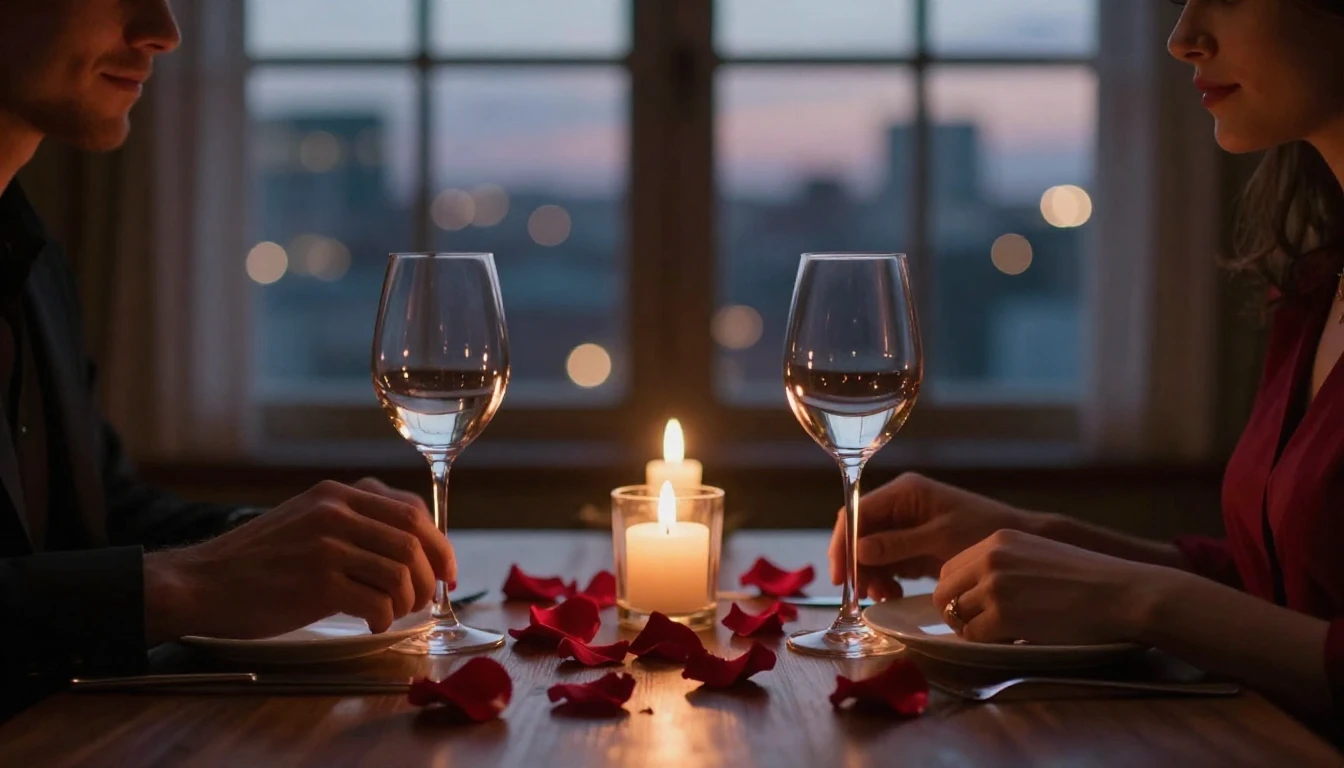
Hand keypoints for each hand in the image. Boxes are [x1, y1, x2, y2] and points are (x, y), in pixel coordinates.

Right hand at [144, 478, 454, 643]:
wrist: (201, 582)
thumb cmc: (257, 561)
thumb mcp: (306, 519)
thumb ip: (352, 520)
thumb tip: (411, 544)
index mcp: (338, 494)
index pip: (412, 512)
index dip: (439, 543)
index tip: (445, 571)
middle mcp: (336, 511)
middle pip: (414, 540)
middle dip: (431, 574)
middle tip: (426, 600)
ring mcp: (328, 545)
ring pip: (402, 572)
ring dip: (408, 601)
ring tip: (394, 614)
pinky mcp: (319, 582)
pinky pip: (378, 601)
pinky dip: (385, 618)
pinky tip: (371, 624)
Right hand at [829, 473, 1038, 600]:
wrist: (1018, 546)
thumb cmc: (984, 531)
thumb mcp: (940, 539)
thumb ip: (898, 544)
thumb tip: (858, 550)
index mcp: (904, 492)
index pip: (856, 511)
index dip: (842, 542)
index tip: (840, 575)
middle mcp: (899, 505)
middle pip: (859, 532)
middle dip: (856, 563)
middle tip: (862, 593)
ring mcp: (905, 525)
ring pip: (869, 551)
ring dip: (870, 574)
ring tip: (885, 596)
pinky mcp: (912, 545)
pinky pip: (886, 562)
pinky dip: (884, 579)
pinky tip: (893, 594)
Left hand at [931, 529, 1156, 644]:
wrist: (1122, 593)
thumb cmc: (1090, 579)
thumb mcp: (1038, 553)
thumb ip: (1005, 564)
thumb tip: (976, 591)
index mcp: (997, 540)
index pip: (950, 569)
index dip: (958, 592)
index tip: (972, 607)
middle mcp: (990, 558)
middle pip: (944, 592)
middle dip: (956, 613)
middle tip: (980, 628)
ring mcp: (994, 586)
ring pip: (958, 616)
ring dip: (975, 630)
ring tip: (1004, 634)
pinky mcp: (1003, 614)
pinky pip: (975, 636)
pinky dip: (989, 644)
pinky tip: (1014, 641)